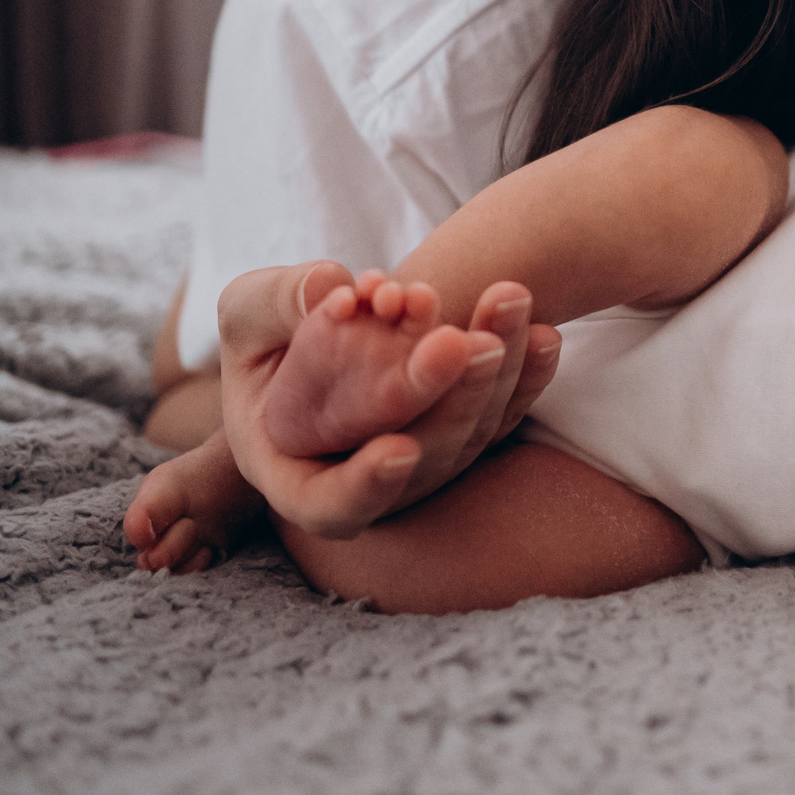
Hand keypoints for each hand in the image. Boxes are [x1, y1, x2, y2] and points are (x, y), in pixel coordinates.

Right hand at [217, 261, 559, 538]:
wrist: (318, 338)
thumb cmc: (266, 333)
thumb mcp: (246, 313)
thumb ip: (274, 304)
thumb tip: (328, 290)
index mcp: (292, 469)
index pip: (324, 503)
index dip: (364, 486)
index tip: (399, 449)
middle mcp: (364, 479)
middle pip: (419, 462)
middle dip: (450, 401)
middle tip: (470, 344)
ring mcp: (423, 462)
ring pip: (470, 437)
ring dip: (496, 374)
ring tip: (510, 305)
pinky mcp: (464, 433)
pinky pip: (503, 416)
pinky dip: (526, 377)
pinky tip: (548, 334)